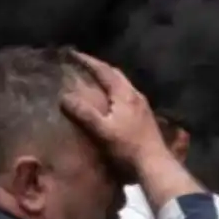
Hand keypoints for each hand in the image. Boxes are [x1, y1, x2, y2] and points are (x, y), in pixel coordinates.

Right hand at [59, 52, 168, 168]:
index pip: (104, 71)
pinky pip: (127, 96)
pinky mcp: (145, 117)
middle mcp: (135, 95)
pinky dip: (115, 92)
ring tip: (95, 81)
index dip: (88, 61)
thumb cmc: (128, 148)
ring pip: (123, 85)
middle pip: (116, 74)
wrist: (155, 165)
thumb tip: (64, 96)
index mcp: (125, 94)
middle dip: (99, 67)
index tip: (74, 54)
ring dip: (109, 79)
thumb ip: (84, 113)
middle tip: (84, 65)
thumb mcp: (102, 131)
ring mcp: (142, 106)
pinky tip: (112, 102)